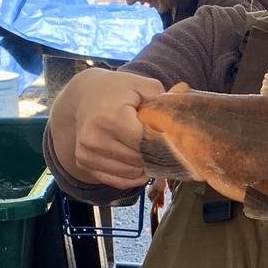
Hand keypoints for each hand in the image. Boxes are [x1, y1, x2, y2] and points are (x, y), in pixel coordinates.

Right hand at [50, 69, 164, 190]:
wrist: (84, 96)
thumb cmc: (118, 90)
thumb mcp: (141, 85)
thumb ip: (164, 101)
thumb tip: (184, 118)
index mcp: (112, 118)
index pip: (147, 143)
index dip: (163, 142)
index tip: (173, 138)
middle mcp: (95, 138)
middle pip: (140, 160)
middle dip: (154, 154)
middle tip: (160, 142)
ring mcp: (87, 153)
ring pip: (131, 173)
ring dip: (143, 165)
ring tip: (145, 148)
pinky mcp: (84, 163)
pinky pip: (118, 181)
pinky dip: (132, 175)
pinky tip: (136, 161)